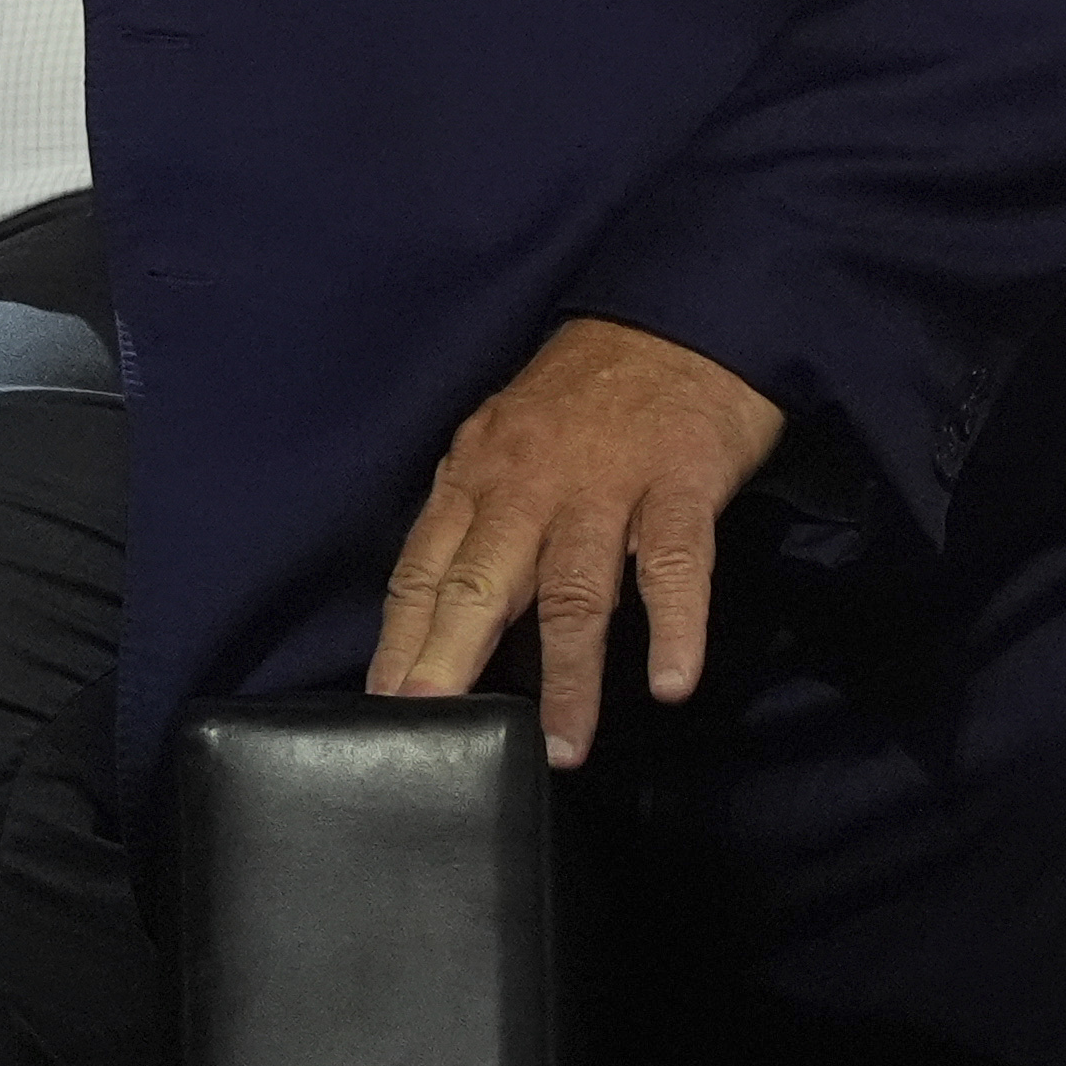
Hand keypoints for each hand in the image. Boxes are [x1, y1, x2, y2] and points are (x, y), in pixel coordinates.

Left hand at [368, 317, 786, 765]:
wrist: (680, 318)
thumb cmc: (588, 395)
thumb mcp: (509, 441)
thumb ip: (479, 519)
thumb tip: (448, 618)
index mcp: (478, 472)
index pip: (426, 567)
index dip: (402, 639)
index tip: (384, 707)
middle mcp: (530, 481)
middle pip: (483, 579)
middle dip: (452, 657)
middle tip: (431, 726)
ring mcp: (607, 482)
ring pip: (575, 587)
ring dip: (567, 674)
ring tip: (562, 747)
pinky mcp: (681, 482)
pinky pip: (676, 563)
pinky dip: (675, 625)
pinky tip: (671, 683)